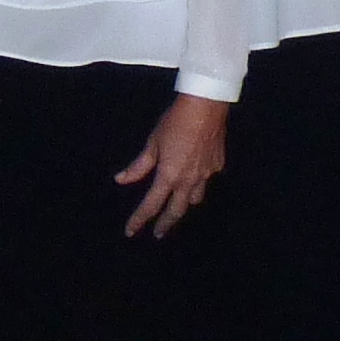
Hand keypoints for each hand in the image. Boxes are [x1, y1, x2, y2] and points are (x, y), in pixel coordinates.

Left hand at [115, 93, 228, 237]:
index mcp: (169, 176)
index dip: (139, 219)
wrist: (206, 107)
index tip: (130, 231)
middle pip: (176, 211)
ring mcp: (206, 175)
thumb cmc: (175, 122)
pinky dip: (198, 181)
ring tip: (177, 204)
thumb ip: (138, 166)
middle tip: (158, 233)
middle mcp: (189, 181)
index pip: (151, 205)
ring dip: (184, 204)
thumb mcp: (153, 144)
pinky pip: (206, 180)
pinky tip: (194, 173)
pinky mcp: (217, 165)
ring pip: (194, 199)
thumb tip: (121, 180)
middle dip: (165, 224)